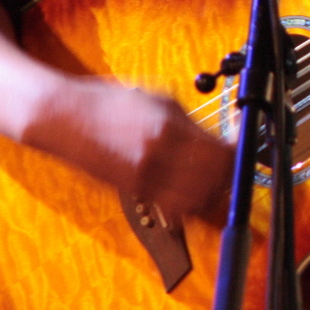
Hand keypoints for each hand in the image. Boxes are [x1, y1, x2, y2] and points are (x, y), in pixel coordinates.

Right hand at [24, 79, 234, 222]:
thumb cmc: (109, 103)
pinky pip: (175, 209)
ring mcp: (146, 180)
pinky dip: (192, 203)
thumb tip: (220, 137)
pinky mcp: (135, 193)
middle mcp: (159, 159)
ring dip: (214, 191)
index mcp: (168, 130)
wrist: (65, 118)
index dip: (240, 149)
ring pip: (198, 203)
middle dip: (231, 172)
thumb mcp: (161, 100)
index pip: (222, 154)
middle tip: (232, 158)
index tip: (244, 138)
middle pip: (215, 183)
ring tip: (215, 174)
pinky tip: (194, 187)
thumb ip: (193, 122)